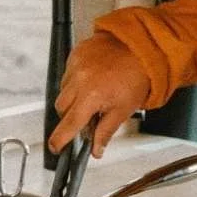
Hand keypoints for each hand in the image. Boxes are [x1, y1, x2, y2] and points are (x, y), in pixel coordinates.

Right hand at [48, 33, 150, 156]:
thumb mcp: (124, 110)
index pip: (69, 125)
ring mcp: (75, 66)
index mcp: (91, 96)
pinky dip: (75, 81)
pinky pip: (67, 74)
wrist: (140, 46)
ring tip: (94, 93)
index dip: (60, 140)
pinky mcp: (75, 55)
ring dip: (73, 98)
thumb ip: (105, 132)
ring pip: (63, 91)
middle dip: (70, 117)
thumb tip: (96, 150)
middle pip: (61, 109)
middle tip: (88, 116)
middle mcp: (79, 80)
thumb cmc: (136, 76)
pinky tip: (91, 80)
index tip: (56, 147)